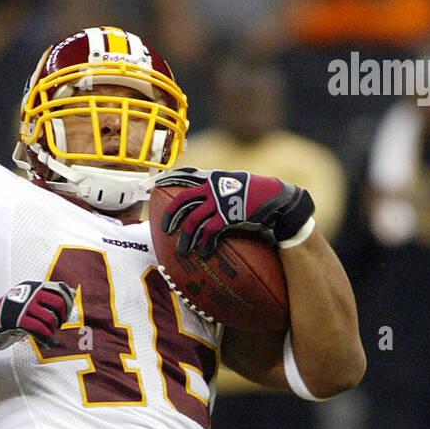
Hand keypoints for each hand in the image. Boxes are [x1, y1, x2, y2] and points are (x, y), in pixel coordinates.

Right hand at [0, 279, 75, 354]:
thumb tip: (72, 292)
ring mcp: (23, 306)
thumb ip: (49, 296)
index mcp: (34, 286)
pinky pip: (39, 329)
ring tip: (49, 333)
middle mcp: (29, 293)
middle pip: (58, 303)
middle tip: (58, 325)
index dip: (68, 303)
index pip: (59, 289)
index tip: (66, 314)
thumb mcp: (30, 300)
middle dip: (62, 317)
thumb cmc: (13, 313)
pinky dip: (47, 338)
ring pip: (49, 318)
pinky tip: (49, 344)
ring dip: (53, 329)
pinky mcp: (17, 320)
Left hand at [155, 167, 314, 257]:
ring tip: (184, 251)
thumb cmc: (256, 196)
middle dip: (170, 216)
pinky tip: (204, 252)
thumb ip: (219, 189)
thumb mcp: (235, 185)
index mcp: (213, 178)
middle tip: (166, 230)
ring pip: (193, 220)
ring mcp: (220, 201)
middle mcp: (213, 187)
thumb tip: (205, 198)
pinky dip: (204, 244)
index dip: (168, 180)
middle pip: (182, 201)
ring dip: (186, 238)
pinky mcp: (228, 215)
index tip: (153, 186)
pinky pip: (209, 232)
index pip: (184, 176)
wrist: (276, 199)